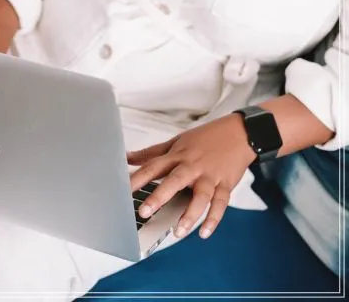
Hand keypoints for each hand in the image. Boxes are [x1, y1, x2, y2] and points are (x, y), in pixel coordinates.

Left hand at [128, 113, 255, 238]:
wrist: (240, 133)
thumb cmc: (206, 138)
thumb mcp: (176, 141)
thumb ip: (152, 153)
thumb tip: (127, 157)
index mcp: (177, 155)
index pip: (153, 166)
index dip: (137, 178)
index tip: (123, 190)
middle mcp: (192, 166)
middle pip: (174, 181)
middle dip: (159, 197)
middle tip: (144, 212)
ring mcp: (210, 176)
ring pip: (200, 197)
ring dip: (189, 215)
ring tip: (177, 232)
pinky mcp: (225, 184)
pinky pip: (220, 204)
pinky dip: (213, 219)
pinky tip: (204, 232)